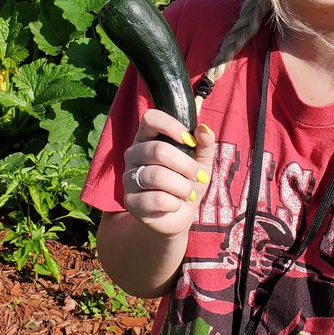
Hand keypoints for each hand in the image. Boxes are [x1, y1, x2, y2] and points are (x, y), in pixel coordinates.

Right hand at [123, 109, 215, 236]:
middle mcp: (133, 154)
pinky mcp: (130, 201)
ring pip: (157, 176)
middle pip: (158, 150)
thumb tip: (204, 129)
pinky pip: (156, 199)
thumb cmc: (187, 182)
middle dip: (186, 165)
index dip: (170, 126)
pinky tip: (175, 204)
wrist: (179, 216)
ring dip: (182, 187)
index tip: (189, 140)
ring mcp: (128, 177)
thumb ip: (205, 145)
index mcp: (148, 138)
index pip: (150, 118)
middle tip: (199, 176)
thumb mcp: (201, 162)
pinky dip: (173, 203)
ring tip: (188, 193)